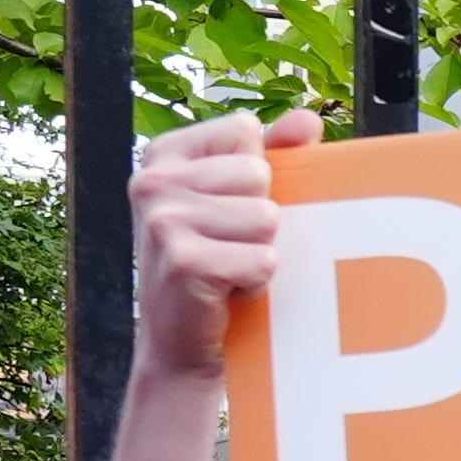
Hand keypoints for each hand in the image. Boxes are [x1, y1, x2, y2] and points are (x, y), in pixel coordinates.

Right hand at [132, 108, 312, 380]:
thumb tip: (308, 118)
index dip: (257, 175)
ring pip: (265, 217)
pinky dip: (257, 281)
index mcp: (164, 154)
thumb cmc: (218, 263)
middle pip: (258, 174)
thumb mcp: (240, 200)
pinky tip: (228, 291)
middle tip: (230, 245)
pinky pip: (263, 259)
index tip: (228, 207)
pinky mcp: (182, 261)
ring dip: (260, 251)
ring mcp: (161, 221)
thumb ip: (275, 154)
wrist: (185, 342)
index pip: (245, 132)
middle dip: (260, 216)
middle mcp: (152, 181)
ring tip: (230, 268)